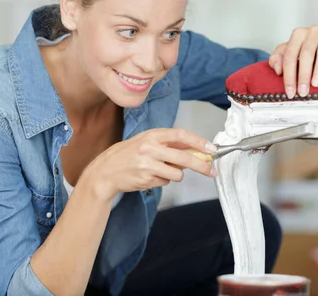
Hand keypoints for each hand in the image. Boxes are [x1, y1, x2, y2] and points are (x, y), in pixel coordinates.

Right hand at [84, 128, 217, 200]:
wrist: (105, 171)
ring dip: (175, 174)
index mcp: (151, 135)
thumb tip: (194, 148)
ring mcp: (148, 165)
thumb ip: (168, 144)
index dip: (198, 142)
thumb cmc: (126, 154)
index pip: (181, 135)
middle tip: (211, 170)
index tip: (210, 148)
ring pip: (177, 173)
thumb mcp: (146, 141)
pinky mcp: (146, 179)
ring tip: (161, 170)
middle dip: (201, 165)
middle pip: (184, 157)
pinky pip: (165, 182)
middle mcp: (150, 148)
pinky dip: (162, 180)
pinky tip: (150, 176)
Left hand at [268, 25, 317, 98]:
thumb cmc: (310, 46)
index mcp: (297, 35)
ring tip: (316, 84)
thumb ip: (279, 58)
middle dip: (303, 76)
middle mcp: (312, 32)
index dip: (288, 76)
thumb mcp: (292, 49)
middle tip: (303, 92)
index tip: (290, 92)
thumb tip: (277, 70)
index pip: (289, 56)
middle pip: (305, 55)